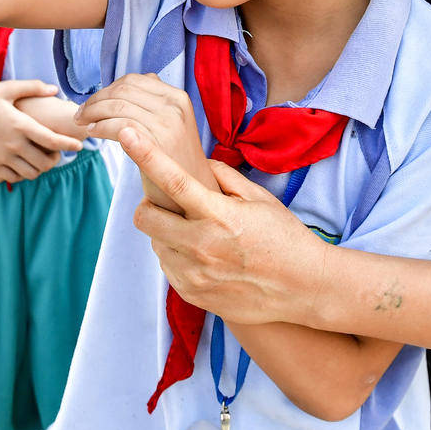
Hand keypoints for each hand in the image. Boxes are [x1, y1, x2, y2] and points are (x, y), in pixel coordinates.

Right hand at [0, 80, 81, 186]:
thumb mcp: (6, 89)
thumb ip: (32, 87)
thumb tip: (54, 89)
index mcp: (20, 124)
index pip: (51, 139)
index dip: (69, 144)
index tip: (79, 145)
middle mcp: (13, 144)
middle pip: (44, 161)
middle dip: (56, 159)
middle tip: (59, 154)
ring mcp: (1, 156)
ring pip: (31, 173)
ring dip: (41, 168)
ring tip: (43, 160)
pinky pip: (13, 177)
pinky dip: (23, 174)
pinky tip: (25, 165)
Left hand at [76, 74, 212, 211]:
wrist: (194, 190)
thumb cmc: (175, 159)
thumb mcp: (171, 123)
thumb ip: (154, 102)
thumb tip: (126, 85)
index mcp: (177, 97)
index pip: (133, 80)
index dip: (107, 89)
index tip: (93, 102)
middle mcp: (174, 105)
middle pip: (123, 90)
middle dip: (96, 99)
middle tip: (81, 113)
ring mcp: (168, 123)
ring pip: (118, 106)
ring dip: (93, 112)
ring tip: (83, 123)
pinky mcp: (157, 142)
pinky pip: (119, 125)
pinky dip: (100, 126)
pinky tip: (93, 133)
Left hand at [121, 131, 328, 325]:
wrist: (304, 288)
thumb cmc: (285, 238)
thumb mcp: (260, 199)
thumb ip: (224, 177)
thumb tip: (198, 164)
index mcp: (220, 215)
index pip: (173, 181)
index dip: (146, 155)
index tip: (126, 135)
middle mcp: (202, 245)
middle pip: (146, 218)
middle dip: (149, 206)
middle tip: (170, 206)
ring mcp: (195, 273)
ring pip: (156, 243)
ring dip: (166, 233)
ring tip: (198, 235)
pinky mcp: (192, 293)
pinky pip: (167, 267)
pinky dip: (177, 257)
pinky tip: (204, 257)